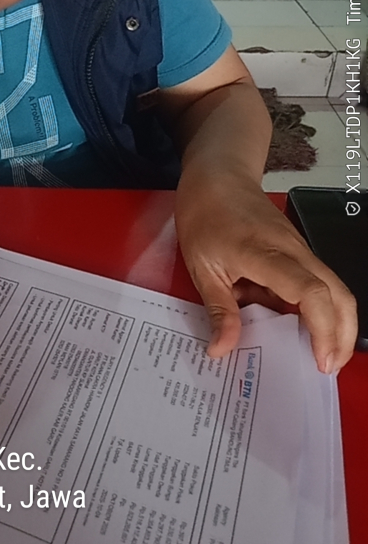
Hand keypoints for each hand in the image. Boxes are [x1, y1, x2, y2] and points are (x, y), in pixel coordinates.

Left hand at [175, 176, 356, 372]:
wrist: (217, 175)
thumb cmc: (205, 216)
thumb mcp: (201, 267)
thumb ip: (218, 310)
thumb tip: (221, 350)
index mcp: (265, 254)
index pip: (310, 292)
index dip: (322, 329)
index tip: (320, 360)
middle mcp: (293, 251)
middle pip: (339, 293)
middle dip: (343, 335)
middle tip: (326, 368)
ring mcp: (299, 248)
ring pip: (334, 288)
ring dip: (334, 323)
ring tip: (318, 356)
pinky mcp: (298, 250)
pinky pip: (316, 282)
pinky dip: (317, 308)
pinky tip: (296, 329)